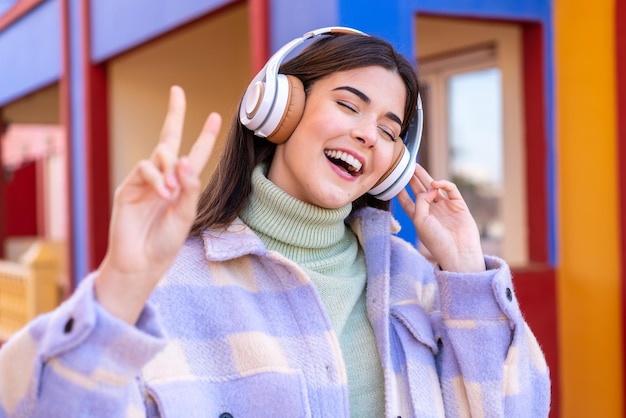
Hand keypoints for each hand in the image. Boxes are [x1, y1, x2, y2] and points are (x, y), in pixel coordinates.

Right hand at [95, 86, 221, 323]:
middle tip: (177, 90)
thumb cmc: (166, 242)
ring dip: (169, 168)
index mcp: (182, 185)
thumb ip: (189, 188)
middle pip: (168, 139)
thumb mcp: (186, 216)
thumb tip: (183, 159)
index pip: (194, 155)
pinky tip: (163, 193)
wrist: (142, 262)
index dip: (204, 136)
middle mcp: (164, 178)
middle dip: (174, 114)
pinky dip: (156, 178)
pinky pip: (144, 168)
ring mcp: (145, 181)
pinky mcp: (127, 187)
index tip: (214, 116)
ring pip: (158, 154)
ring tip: (172, 192)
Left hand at [397, 164, 484, 272]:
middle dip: (412, 180)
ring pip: (434, 188)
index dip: (400, 191)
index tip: (393, 180)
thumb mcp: (420, 220)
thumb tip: (430, 187)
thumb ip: (420, 201)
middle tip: (406, 167)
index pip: (407, 201)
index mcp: (419, 218)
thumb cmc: (436, 240)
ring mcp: (445, 207)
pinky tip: (435, 183)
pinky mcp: (459, 205)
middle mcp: (431, 211)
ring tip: (415, 167)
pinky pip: (450, 190)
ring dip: (425, 177)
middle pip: (420, 191)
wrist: (459, 253)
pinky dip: (444, 184)